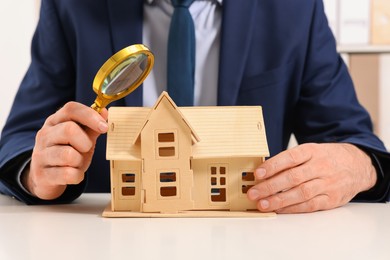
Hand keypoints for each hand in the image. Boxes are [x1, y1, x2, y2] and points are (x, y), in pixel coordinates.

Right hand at [22, 102, 108, 199]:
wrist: (47, 178)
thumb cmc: (67, 153)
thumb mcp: (81, 138)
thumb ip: (92, 127)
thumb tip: (104, 112)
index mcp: (55, 121)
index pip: (71, 109)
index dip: (90, 116)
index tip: (104, 127)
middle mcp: (45, 135)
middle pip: (69, 129)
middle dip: (85, 142)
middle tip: (85, 149)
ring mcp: (41, 154)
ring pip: (68, 155)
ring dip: (80, 161)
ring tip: (76, 163)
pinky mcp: (42, 174)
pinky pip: (68, 174)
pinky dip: (77, 176)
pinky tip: (72, 174)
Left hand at [247, 143, 376, 212]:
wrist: (357, 165)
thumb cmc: (326, 158)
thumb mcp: (311, 150)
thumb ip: (290, 160)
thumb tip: (264, 172)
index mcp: (312, 151)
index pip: (290, 158)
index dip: (272, 166)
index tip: (257, 174)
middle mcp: (320, 167)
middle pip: (293, 177)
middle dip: (270, 186)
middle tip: (253, 193)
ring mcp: (327, 184)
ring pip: (300, 193)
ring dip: (279, 200)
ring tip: (262, 204)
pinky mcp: (332, 199)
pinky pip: (310, 205)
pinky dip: (292, 208)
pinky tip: (279, 209)